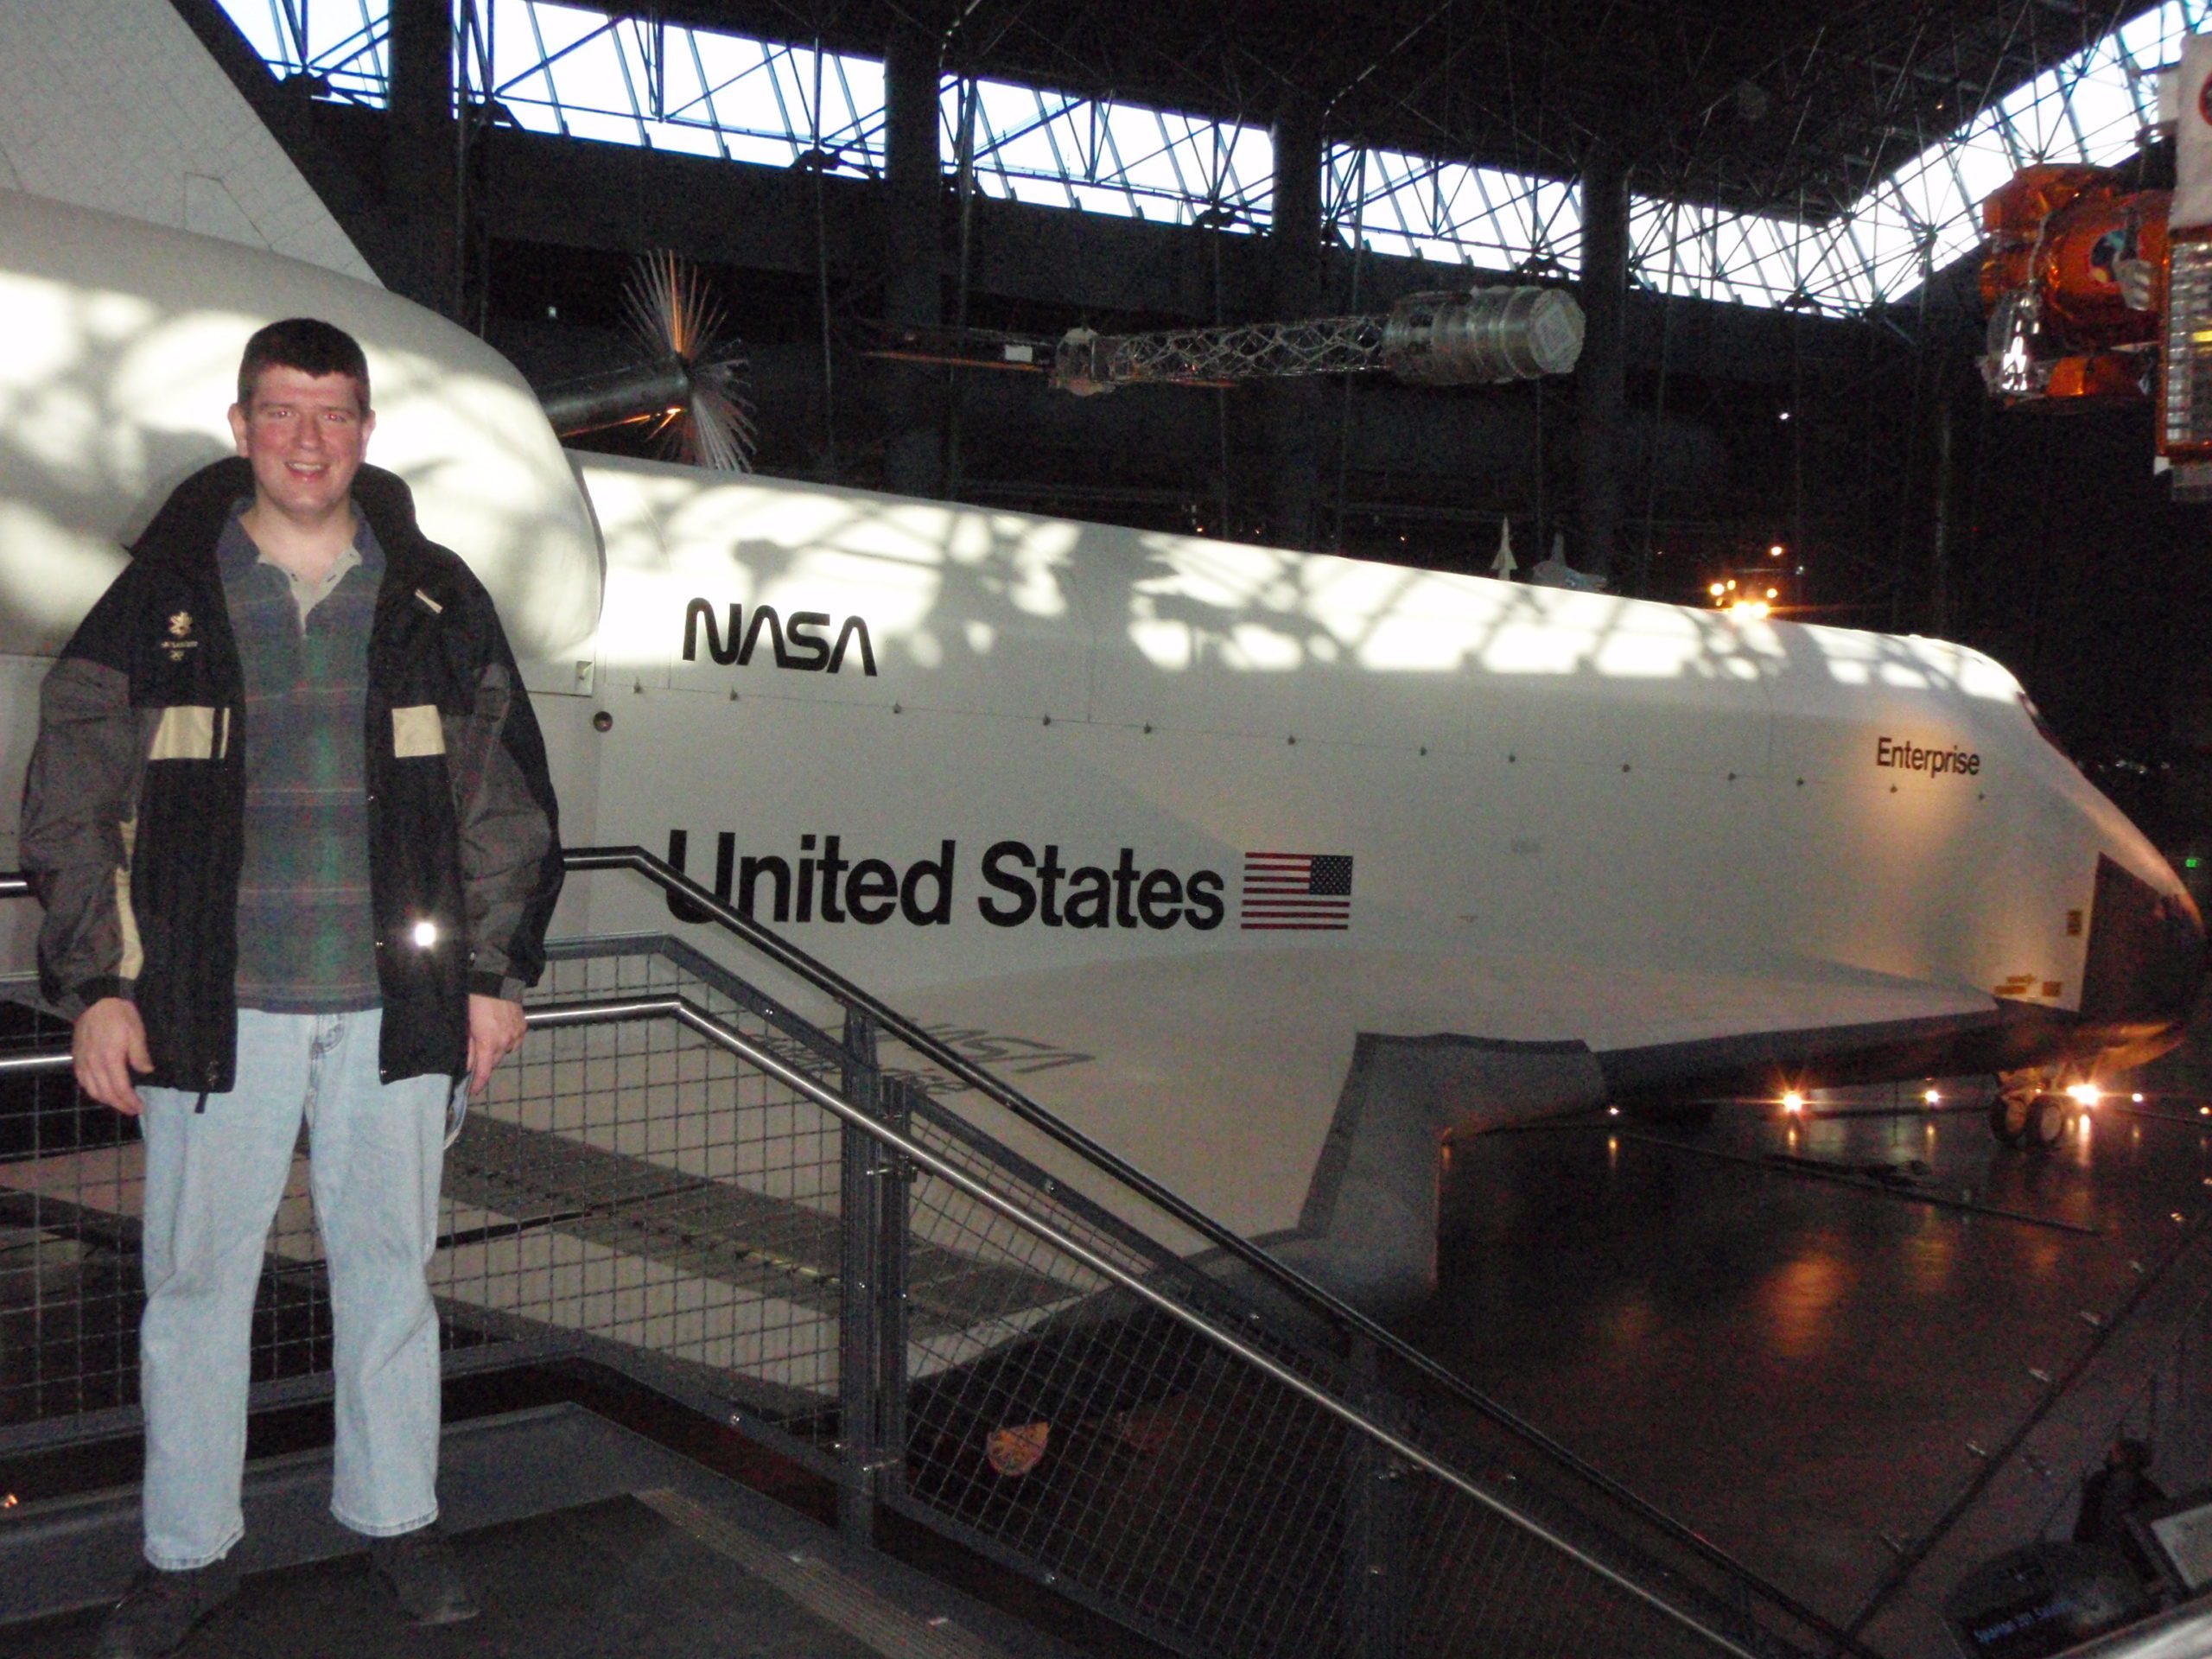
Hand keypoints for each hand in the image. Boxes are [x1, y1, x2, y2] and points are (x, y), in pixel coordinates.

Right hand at [74, 997, 151, 1115]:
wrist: (95, 1001)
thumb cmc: (120, 1014)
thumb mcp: (136, 1031)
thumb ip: (140, 1054)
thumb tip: (146, 1072)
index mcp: (110, 1058)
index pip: (120, 1088)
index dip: (129, 1101)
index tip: (139, 1107)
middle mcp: (93, 1064)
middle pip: (105, 1093)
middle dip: (120, 1105)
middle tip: (133, 1109)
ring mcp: (83, 1062)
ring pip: (92, 1090)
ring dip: (106, 1101)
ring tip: (120, 1104)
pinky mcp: (77, 1058)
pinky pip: (83, 1081)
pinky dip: (93, 1091)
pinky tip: (102, 1092)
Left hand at [467, 994, 526, 1096]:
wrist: (498, 980)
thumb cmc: (476, 1001)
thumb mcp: (466, 1024)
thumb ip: (467, 1047)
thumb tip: (467, 1066)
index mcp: (488, 1043)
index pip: (483, 1072)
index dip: (477, 1084)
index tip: (472, 1092)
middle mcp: (505, 1042)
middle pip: (494, 1062)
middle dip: (485, 1063)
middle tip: (476, 1058)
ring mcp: (516, 1034)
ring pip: (505, 1051)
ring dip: (496, 1051)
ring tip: (489, 1040)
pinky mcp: (523, 1027)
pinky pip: (515, 1041)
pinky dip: (508, 1041)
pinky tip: (501, 1033)